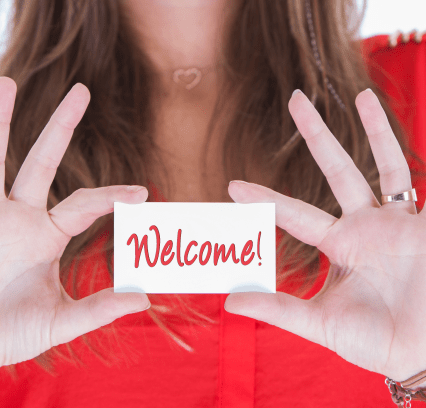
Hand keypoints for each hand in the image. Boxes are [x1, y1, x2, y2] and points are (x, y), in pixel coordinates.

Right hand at [0, 78, 149, 366]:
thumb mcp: (56, 322)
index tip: (142, 194)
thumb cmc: (6, 335)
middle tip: (83, 90)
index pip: (84, 203)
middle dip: (61, 126)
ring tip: (4, 81)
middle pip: (43, 161)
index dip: (111, 196)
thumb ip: (97, 310)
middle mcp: (18, 216)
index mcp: (46, 235)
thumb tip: (144, 297)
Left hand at [225, 88, 425, 381]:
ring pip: (388, 168)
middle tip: (295, 99)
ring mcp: (399, 225)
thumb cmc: (370, 340)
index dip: (266, 199)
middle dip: (317, 135)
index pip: (295, 213)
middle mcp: (365, 227)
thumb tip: (229, 302)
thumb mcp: (319, 322)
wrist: (418, 356)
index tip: (233, 185)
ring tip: (363, 95)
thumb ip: (278, 310)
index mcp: (337, 244)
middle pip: (337, 170)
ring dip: (378, 131)